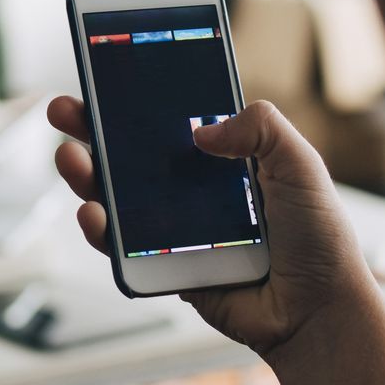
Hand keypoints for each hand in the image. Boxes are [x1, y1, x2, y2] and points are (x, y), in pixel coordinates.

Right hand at [47, 96, 384, 361]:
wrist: (317, 311)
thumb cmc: (319, 240)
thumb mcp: (301, 164)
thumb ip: (260, 127)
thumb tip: (200, 129)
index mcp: (226, 157)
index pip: (173, 118)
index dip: (139, 97)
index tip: (106, 73)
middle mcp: (194, 188)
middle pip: (131, 152)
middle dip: (91, 128)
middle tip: (65, 109)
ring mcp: (175, 228)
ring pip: (116, 195)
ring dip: (85, 174)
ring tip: (69, 157)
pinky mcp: (164, 266)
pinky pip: (122, 245)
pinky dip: (99, 228)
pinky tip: (91, 212)